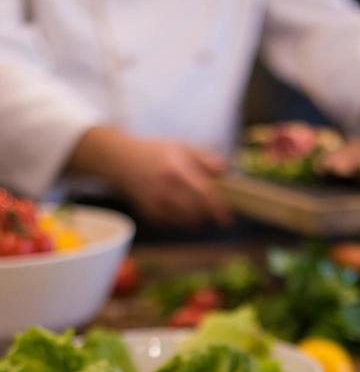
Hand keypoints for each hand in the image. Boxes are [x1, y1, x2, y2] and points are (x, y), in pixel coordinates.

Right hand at [67, 127, 231, 226]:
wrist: (121, 160)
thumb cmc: (158, 153)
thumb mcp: (182, 146)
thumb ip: (206, 158)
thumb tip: (226, 170)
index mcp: (177, 168)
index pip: (204, 192)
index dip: (219, 207)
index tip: (227, 217)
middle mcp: (166, 187)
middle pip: (198, 211)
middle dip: (210, 214)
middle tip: (216, 212)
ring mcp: (156, 203)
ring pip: (187, 222)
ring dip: (199, 219)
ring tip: (198, 208)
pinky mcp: (150, 214)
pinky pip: (175, 224)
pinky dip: (182, 220)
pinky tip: (179, 207)